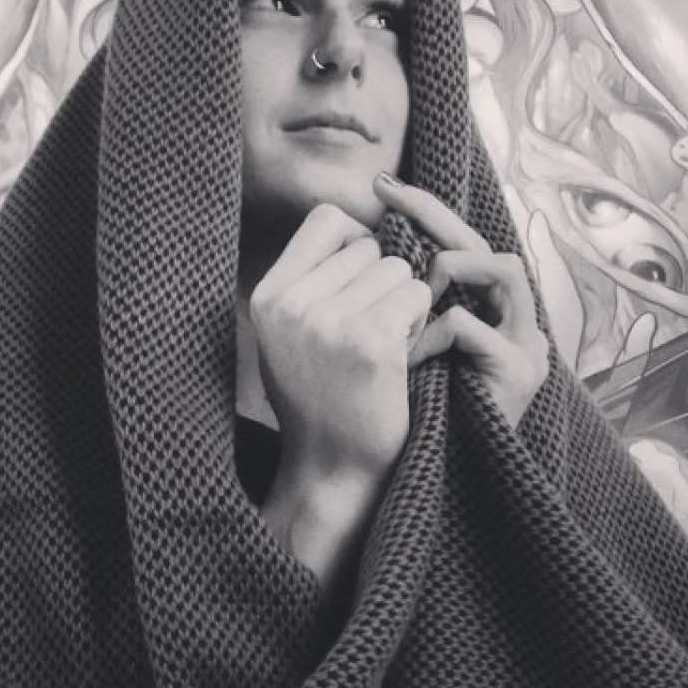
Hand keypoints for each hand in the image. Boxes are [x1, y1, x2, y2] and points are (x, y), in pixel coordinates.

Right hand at [250, 203, 432, 497]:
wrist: (332, 468)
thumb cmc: (319, 397)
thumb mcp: (288, 333)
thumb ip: (309, 280)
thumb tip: (354, 223)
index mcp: (268, 296)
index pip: (326, 219)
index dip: (356, 241)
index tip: (361, 278)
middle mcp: (292, 305)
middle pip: (368, 246)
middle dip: (382, 281)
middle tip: (370, 329)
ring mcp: (329, 323)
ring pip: (398, 269)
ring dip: (404, 303)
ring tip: (384, 347)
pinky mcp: (371, 343)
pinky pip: (417, 294)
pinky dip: (419, 323)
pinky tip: (401, 357)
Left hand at [375, 173, 549, 426]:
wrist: (419, 481)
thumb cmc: (399, 416)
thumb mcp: (392, 344)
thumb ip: (387, 302)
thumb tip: (351, 250)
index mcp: (481, 310)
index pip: (458, 242)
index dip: (423, 210)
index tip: (379, 188)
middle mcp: (511, 321)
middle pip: (484, 244)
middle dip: (434, 214)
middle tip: (388, 193)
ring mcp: (522, 346)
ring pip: (506, 270)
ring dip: (454, 268)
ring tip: (415, 282)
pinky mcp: (517, 375)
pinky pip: (475, 330)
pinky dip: (436, 332)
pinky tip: (409, 351)